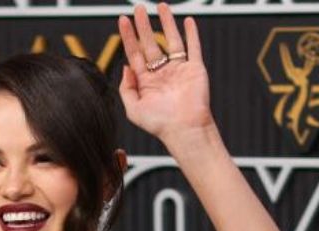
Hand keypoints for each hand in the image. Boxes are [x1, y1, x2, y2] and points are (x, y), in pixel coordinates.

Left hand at [117, 3, 213, 144]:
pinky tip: (187, 21)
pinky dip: (192, 33)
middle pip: (151, 43)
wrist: (185, 130)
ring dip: (166, 23)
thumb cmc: (160, 124)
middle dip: (144, 25)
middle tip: (138, 8)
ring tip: (161, 6)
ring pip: (172, 40)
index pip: (135, 53)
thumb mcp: (133, 109)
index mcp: (147, 81)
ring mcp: (179, 70)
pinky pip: (193, 47)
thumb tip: (125, 67)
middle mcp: (162, 73)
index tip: (123, 20)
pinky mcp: (195, 69)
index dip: (128, 37)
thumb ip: (126, 88)